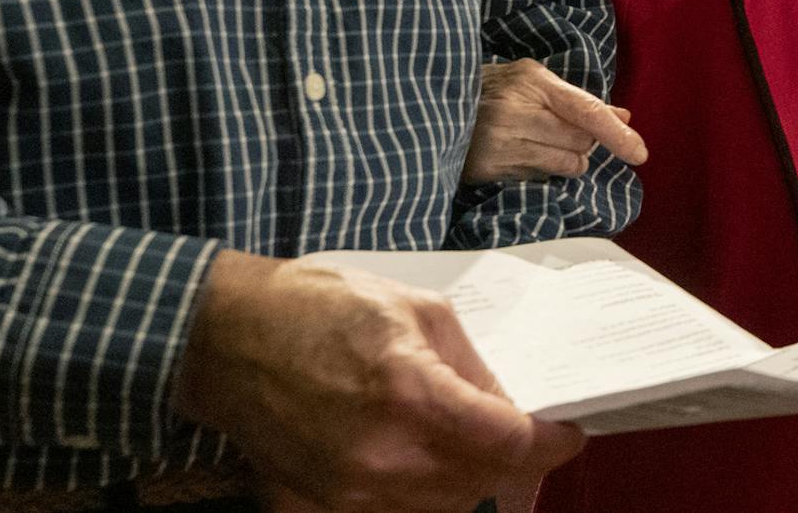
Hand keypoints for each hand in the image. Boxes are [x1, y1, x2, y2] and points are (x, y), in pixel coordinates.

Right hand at [175, 251, 583, 512]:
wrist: (228, 337)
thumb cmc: (321, 306)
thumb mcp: (418, 310)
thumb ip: (470, 365)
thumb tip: (506, 404)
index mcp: (412, 394)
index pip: (509, 442)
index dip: (551, 441)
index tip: (569, 430)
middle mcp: (384, 454)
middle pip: (483, 481)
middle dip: (515, 459)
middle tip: (523, 431)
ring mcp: (350, 488)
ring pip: (445, 506)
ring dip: (473, 479)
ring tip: (477, 442)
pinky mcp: (324, 502)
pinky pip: (397, 511)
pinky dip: (425, 492)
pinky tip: (427, 458)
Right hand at [463, 58, 646, 183]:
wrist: (435, 103)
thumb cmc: (494, 88)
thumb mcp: (536, 81)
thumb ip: (580, 100)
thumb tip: (624, 117)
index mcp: (532, 82)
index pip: (585, 111)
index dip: (616, 133)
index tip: (639, 152)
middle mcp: (515, 112)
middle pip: (581, 142)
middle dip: (583, 141)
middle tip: (559, 131)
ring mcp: (499, 142)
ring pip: (565, 165)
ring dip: (566, 159)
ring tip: (541, 142)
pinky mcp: (487, 169)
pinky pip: (539, 178)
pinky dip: (541, 170)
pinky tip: (520, 153)